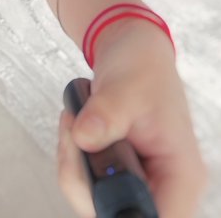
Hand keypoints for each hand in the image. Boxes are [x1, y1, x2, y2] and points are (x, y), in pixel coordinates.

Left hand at [56, 21, 208, 217]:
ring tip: (75, 121)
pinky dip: (73, 159)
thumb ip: (106, 114)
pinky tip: (76, 128)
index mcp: (181, 174)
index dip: (123, 212)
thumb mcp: (124, 87)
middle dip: (82, 179)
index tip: (97, 182)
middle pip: (116, 214)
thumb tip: (84, 138)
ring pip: (95, 202)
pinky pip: (88, 185)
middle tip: (74, 133)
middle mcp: (164, 187)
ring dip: (72, 165)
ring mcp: (141, 184)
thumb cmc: (142, 67)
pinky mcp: (120, 177)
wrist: (133, 52)